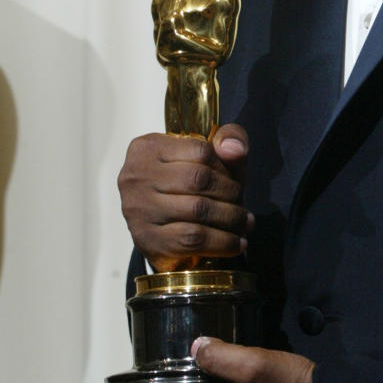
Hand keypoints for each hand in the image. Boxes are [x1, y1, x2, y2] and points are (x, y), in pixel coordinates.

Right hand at [117, 123, 252, 271]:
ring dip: (231, 219)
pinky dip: (222, 242)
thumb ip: (228, 139)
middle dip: (231, 195)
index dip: (227, 168)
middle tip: (244, 207)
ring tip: (245, 223)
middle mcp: (137, 176)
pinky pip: (193, 239)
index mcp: (149, 147)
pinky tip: (236, 243)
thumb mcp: (208, 156)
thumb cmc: (185, 186)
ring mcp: (139, 208)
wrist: (157, 228)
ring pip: (198, 210)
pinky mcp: (146, 239)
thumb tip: (235, 150)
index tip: (237, 182)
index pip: (200, 151)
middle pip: (199, 180)